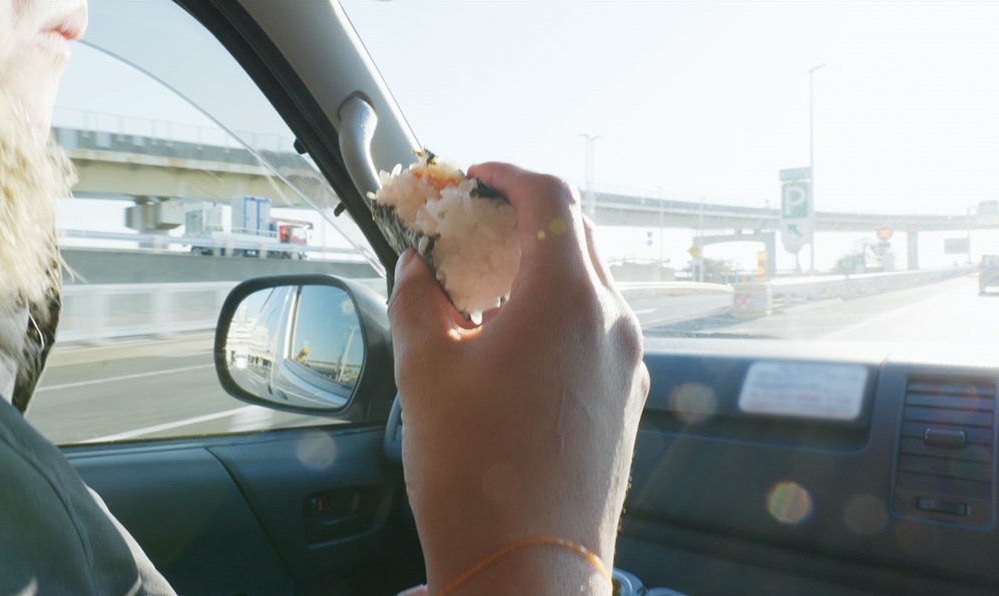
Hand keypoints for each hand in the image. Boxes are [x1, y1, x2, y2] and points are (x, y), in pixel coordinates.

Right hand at [389, 162, 649, 593]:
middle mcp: (611, 322)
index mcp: (566, 299)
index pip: (551, 197)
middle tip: (471, 231)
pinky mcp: (628, 398)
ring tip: (483, 295)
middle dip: (521, 221)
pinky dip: (556, 314)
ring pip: (587, 284)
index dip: (508, 175)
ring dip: (538, 270)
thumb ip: (417, 299)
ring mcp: (628, 363)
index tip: (474, 177)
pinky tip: (512, 346)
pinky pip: (595, 329)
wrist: (530, 569)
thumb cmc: (476, 474)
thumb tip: (417, 268)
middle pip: (575, 235)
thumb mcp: (426, 372)